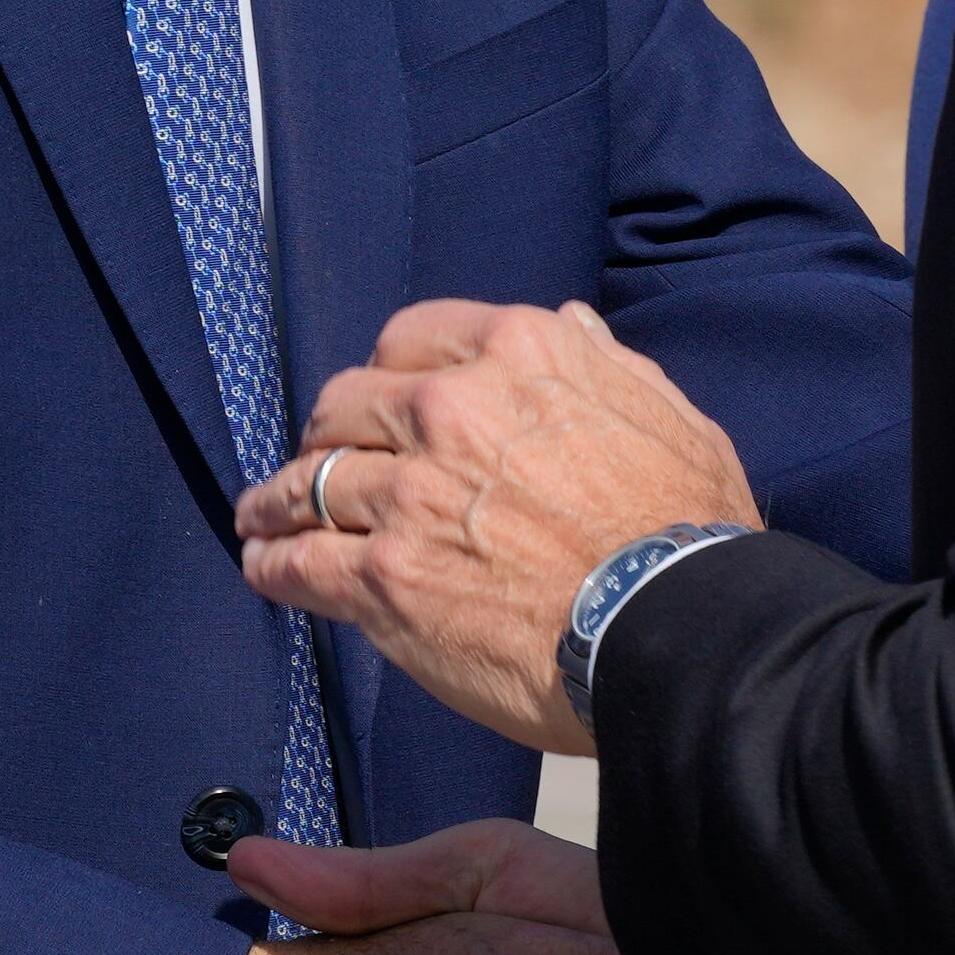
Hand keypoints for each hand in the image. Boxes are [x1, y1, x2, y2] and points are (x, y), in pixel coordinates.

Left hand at [238, 299, 759, 754]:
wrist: (678, 626)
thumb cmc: (689, 529)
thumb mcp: (667, 415)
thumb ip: (604, 366)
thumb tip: (571, 327)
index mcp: (519, 354)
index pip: (413, 335)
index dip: (391, 371)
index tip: (385, 400)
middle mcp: (450, 409)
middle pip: (348, 402)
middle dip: (332, 431)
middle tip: (327, 460)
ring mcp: (410, 493)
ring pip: (312, 479)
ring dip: (281, 497)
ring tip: (264, 516)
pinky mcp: (385, 576)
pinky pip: (300, 560)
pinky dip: (274, 561)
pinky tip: (266, 566)